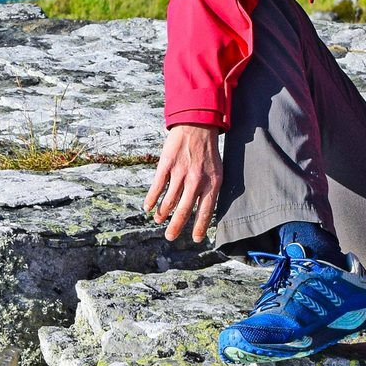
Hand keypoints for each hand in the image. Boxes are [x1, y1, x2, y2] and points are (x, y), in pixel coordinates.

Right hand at [145, 124, 222, 243]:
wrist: (197, 126)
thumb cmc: (208, 152)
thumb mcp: (217, 172)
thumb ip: (210, 191)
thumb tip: (204, 212)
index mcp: (212, 183)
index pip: (206, 211)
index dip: (199, 227)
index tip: (195, 239)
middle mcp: (196, 180)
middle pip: (184, 210)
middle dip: (176, 227)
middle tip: (170, 237)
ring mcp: (180, 172)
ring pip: (169, 201)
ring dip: (163, 213)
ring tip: (159, 220)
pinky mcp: (167, 164)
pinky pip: (158, 186)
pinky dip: (152, 199)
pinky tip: (148, 207)